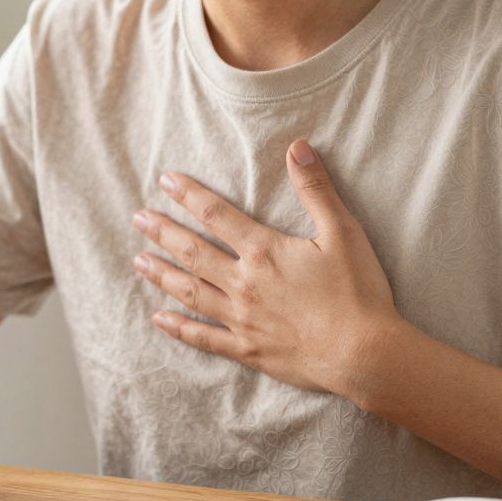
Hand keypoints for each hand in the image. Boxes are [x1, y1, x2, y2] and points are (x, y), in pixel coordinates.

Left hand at [130, 138, 398, 397]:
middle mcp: (243, 283)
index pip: (216, 215)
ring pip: (190, 292)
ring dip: (162, 274)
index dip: (189, 195)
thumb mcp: (342, 232)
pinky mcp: (246, 349)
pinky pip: (203, 337)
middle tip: (138, 218)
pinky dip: (179, 328)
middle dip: (163, 232)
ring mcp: (241, 319)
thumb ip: (316, 189)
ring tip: (138, 261)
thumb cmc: (358, 292)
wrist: (363, 353)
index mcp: (263, 251)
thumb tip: (298, 147)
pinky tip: (159, 319)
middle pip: (193, 252)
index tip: (165, 180)